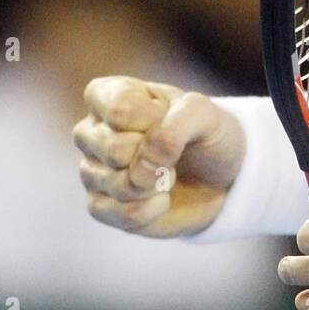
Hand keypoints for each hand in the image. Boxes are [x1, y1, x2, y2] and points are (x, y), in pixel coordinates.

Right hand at [73, 76, 245, 237]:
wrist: (217, 173)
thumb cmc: (203, 132)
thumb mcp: (202, 113)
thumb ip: (174, 128)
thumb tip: (142, 166)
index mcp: (107, 95)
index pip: (118, 110)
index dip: (155, 120)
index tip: (169, 117)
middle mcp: (90, 131)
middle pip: (114, 150)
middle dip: (158, 155)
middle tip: (171, 150)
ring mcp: (91, 171)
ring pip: (120, 185)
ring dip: (159, 182)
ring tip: (168, 172)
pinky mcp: (100, 207)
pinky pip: (122, 214)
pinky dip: (153, 209)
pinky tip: (162, 199)